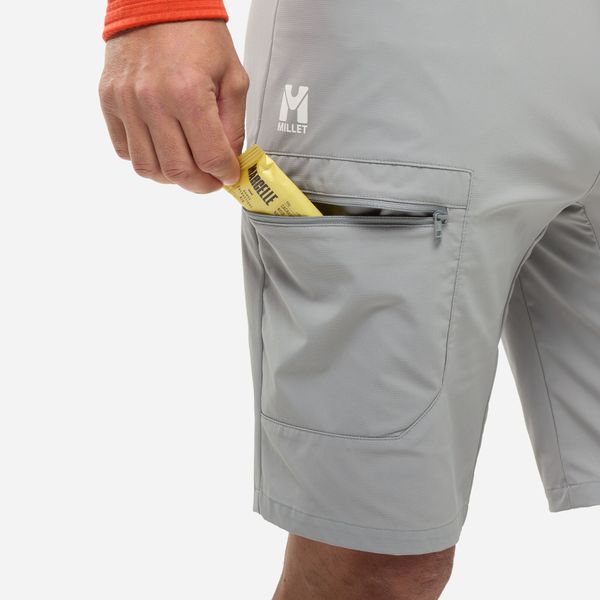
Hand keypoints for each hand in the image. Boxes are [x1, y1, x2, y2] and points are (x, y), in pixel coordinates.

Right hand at [99, 20, 248, 191]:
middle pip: (178, 171)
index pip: (210, 158)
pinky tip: (163, 148)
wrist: (156, 1)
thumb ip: (233, 126)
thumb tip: (228, 162)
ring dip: (172, 177)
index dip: (225, 174)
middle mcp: (153, 102)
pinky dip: (147, 159)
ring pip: (149, 169)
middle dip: (202, 185)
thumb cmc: (199, 35)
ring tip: (187, 167)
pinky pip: (125, 151)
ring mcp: (126, 103)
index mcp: (189, 94)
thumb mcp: (233, 77)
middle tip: (212, 180)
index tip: (230, 176)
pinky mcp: (109, 101)